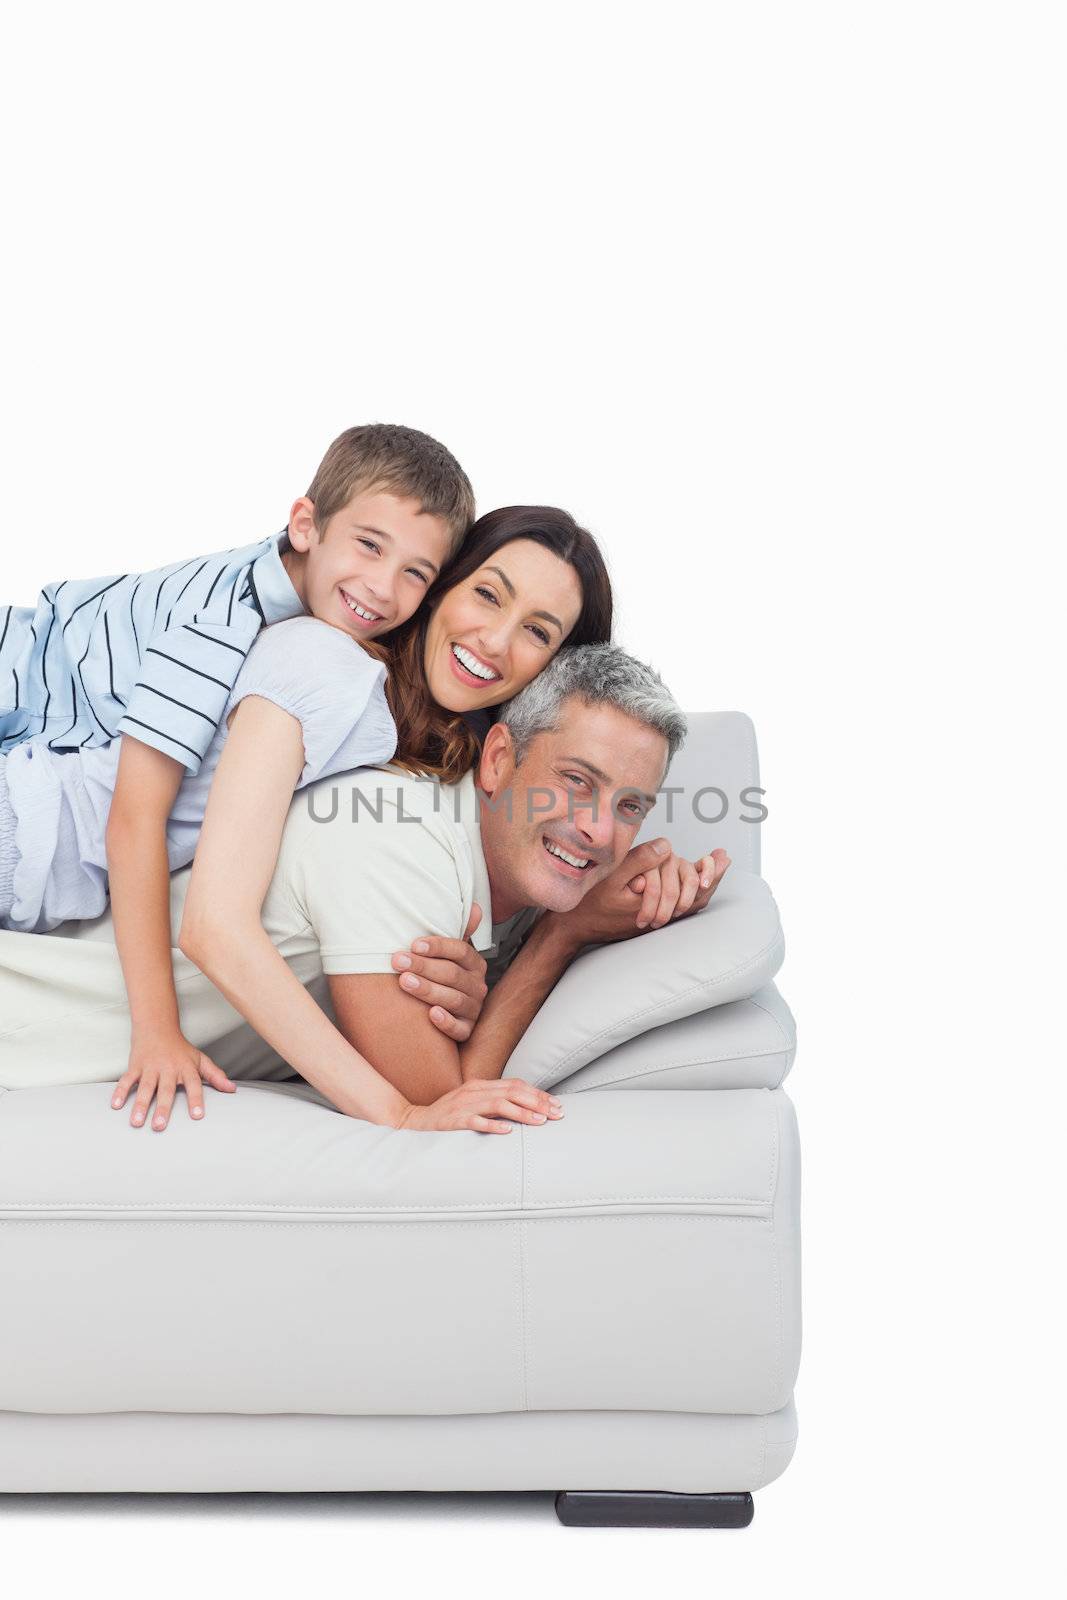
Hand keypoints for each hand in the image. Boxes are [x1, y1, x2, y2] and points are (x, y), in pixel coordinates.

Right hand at [111, 1029, 235, 1129]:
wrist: (158, 1028)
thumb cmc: (181, 1049)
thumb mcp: (200, 1060)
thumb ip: (215, 1076)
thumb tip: (232, 1090)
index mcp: (186, 1068)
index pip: (194, 1085)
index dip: (196, 1100)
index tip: (197, 1116)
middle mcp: (169, 1068)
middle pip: (166, 1090)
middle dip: (162, 1108)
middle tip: (159, 1126)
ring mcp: (151, 1067)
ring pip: (145, 1087)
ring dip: (140, 1105)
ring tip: (136, 1122)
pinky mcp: (136, 1066)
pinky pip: (127, 1080)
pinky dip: (121, 1091)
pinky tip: (116, 1105)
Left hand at [390, 904, 489, 1040]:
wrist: (438, 1017)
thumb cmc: (438, 978)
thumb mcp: (446, 955)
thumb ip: (457, 932)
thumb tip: (475, 908)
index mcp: (474, 964)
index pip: (460, 951)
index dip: (437, 947)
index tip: (413, 944)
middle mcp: (478, 986)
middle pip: (453, 974)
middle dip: (423, 966)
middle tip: (398, 961)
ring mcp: (473, 1009)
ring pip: (454, 999)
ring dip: (429, 990)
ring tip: (404, 982)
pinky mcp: (467, 1031)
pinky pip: (460, 1029)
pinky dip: (446, 1022)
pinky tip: (431, 1015)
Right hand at [396, 1077, 563, 1134]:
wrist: (414, 1122)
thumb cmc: (448, 1116)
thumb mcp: (473, 1103)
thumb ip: (495, 1102)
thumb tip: (525, 1109)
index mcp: (481, 1085)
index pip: (515, 1085)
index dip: (538, 1094)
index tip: (557, 1105)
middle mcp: (474, 1091)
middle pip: (512, 1092)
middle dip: (537, 1102)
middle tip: (557, 1114)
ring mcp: (463, 1105)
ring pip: (498, 1104)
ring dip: (522, 1113)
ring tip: (540, 1121)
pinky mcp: (453, 1121)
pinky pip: (475, 1121)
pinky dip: (492, 1125)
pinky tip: (507, 1131)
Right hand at [547, 839, 730, 948]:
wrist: (577, 926)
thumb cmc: (592, 902)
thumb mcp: (614, 876)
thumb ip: (641, 860)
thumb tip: (667, 846)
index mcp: (658, 901)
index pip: (695, 888)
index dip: (711, 871)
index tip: (721, 856)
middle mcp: (662, 913)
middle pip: (697, 896)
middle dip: (712, 876)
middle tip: (724, 857)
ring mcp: (657, 917)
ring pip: (689, 903)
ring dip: (702, 884)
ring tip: (714, 865)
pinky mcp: (649, 917)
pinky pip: (677, 908)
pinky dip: (689, 894)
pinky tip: (692, 881)